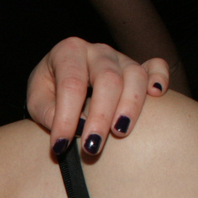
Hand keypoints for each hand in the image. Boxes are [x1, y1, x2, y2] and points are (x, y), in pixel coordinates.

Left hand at [26, 37, 168, 155]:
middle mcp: (98, 51)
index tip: (60, 145)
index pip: (71, 85)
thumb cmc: (48, 92)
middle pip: (107, 79)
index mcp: (68, 52)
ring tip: (120, 132)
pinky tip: (157, 95)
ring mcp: (121, 58)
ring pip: (134, 75)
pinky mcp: (139, 67)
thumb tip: (73, 129)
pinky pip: (156, 66)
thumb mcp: (37, 101)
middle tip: (92, 146)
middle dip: (101, 115)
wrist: (59, 81)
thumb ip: (49, 113)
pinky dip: (160, 77)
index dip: (66, 117)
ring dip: (130, 105)